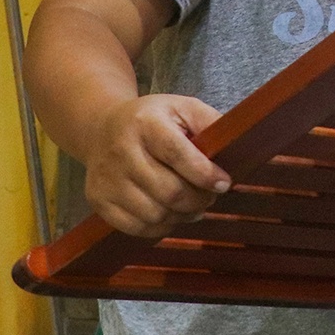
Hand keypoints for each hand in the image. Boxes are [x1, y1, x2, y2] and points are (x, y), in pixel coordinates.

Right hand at [83, 94, 230, 236]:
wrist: (101, 128)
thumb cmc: (153, 119)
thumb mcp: (183, 108)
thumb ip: (211, 123)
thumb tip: (237, 147)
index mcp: (146, 124)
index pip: (178, 154)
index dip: (205, 174)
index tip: (224, 183)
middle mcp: (121, 151)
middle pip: (168, 191)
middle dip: (198, 200)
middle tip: (210, 196)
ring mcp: (106, 178)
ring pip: (154, 213)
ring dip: (182, 215)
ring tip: (193, 205)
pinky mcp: (97, 200)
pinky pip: (135, 227)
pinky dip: (161, 227)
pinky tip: (172, 214)